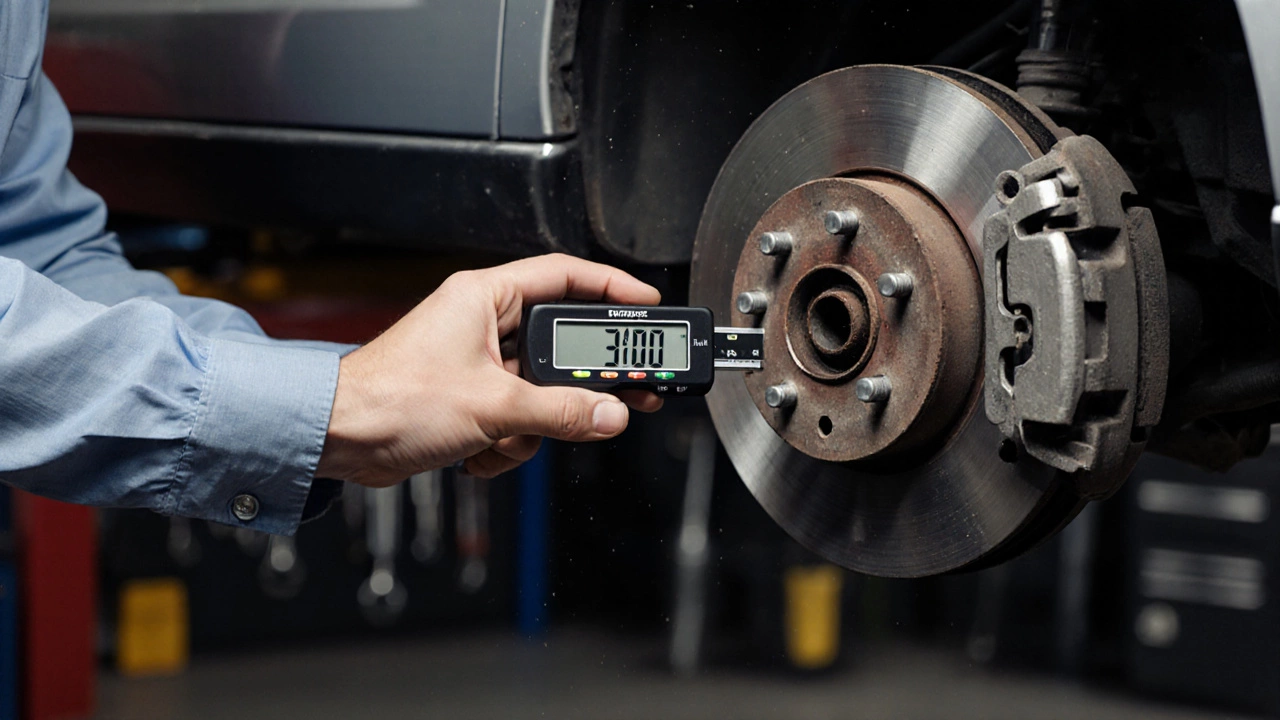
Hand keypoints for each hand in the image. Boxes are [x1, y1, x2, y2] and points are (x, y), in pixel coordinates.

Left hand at [314, 254, 663, 484]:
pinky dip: (504, 442)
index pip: (565, 277)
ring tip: (503, 438)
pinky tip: (478, 451)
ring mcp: (476, 363)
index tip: (646, 306)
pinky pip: (516, 418)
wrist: (337, 438)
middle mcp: (481, 323)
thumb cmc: (389, 400)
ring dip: (530, 427)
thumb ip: (560, 411)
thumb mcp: (492, 406)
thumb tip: (608, 413)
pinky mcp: (469, 399)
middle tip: (623, 396)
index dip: (612, 289)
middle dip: (575, 386)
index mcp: (485, 297)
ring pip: (540, 393)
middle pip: (559, 348)